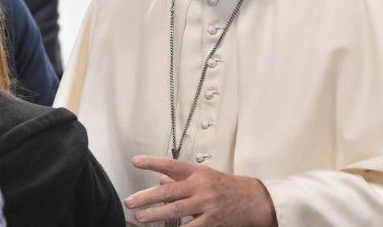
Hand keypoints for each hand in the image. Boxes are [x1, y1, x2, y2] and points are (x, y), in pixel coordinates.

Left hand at [124, 156, 276, 226]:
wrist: (253, 199)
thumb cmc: (225, 186)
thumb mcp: (203, 176)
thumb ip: (181, 178)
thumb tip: (160, 179)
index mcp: (196, 172)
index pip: (170, 164)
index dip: (152, 162)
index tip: (135, 161)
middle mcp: (200, 186)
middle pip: (169, 191)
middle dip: (146, 196)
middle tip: (130, 201)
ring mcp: (206, 204)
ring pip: (176, 210)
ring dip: (156, 214)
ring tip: (141, 216)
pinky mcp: (211, 221)